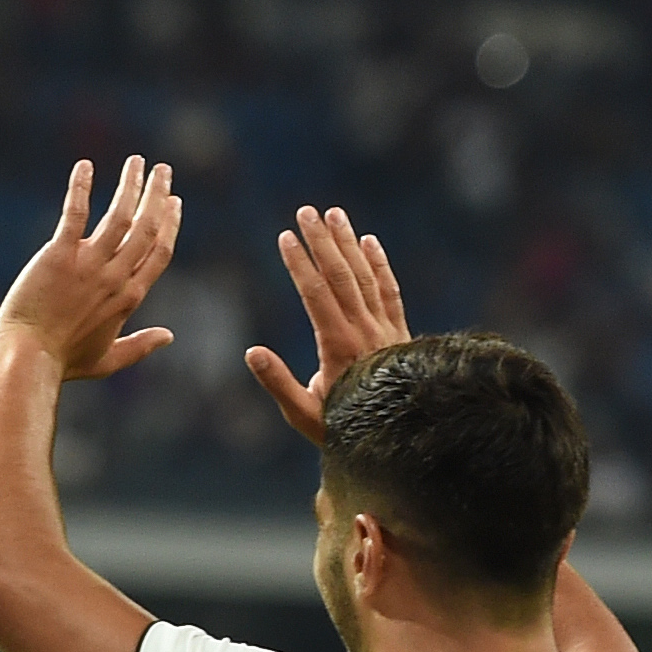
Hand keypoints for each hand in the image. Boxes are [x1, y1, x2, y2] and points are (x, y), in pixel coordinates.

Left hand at [0, 156, 182, 380]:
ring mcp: (88, 264)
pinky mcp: (59, 255)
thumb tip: (169, 336)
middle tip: (163, 170)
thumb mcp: (109, 360)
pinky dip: (81, 187)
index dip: (170, 224)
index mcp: (129, 297)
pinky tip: (85, 165)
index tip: (174, 201)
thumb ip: (140, 346)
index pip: (159, 252)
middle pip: (146, 227)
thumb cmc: (64, 361)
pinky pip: (75, 213)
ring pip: (119, 215)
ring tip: (136, 161)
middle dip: (157, 195)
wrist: (29, 358)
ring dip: (130, 184)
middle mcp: (114, 277)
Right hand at [245, 205, 411, 445]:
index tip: (284, 237)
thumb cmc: (345, 429)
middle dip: (322, 241)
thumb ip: (278, 383)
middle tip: (305, 212)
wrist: (400, 439)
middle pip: (341, 275)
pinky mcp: (399, 332)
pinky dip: (380, 264)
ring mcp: (386, 329)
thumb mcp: (304, 414)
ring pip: (365, 276)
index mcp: (339, 346)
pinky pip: (389, 291)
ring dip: (348, 243)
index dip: (300, 264)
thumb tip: (251, 352)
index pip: (316, 294)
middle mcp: (365, 330)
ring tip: (333, 214)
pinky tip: (369, 241)